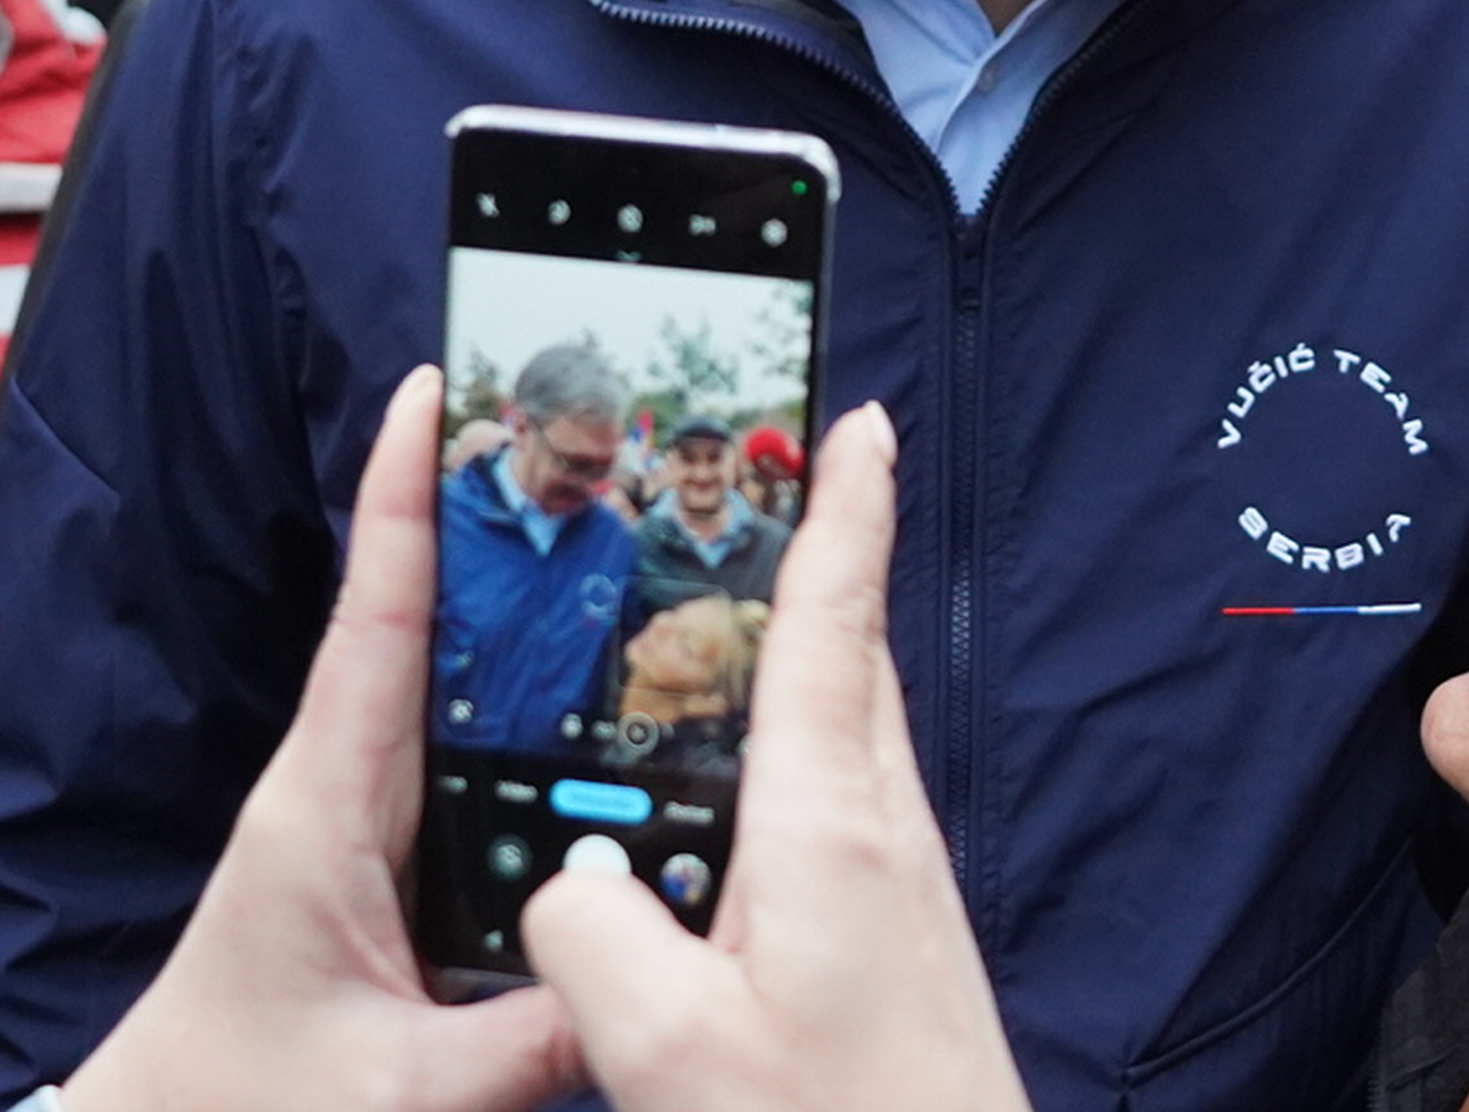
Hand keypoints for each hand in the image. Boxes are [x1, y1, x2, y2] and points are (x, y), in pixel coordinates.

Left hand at [61, 366, 583, 1111]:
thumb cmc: (239, 1106)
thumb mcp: (396, 1090)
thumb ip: (528, 1045)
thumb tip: (650, 989)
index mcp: (326, 803)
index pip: (377, 615)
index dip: (403, 495)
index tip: (431, 386)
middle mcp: (343, 785)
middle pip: (427, 619)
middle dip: (491, 517)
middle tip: (581, 428)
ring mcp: (363, 817)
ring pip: (455, 686)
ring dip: (521, 610)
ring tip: (616, 530)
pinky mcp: (388, 859)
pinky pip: (471, 759)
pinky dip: (530, 711)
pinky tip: (608, 702)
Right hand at [523, 403, 1030, 1111]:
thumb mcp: (669, 1053)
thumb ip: (592, 944)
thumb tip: (566, 894)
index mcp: (832, 825)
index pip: (834, 623)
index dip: (845, 511)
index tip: (859, 419)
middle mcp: (882, 835)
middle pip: (847, 661)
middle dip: (819, 566)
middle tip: (776, 490)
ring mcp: (902, 890)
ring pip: (847, 738)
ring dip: (805, 667)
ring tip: (733, 629)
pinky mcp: (900, 944)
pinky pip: (838, 812)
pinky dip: (793, 764)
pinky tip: (736, 812)